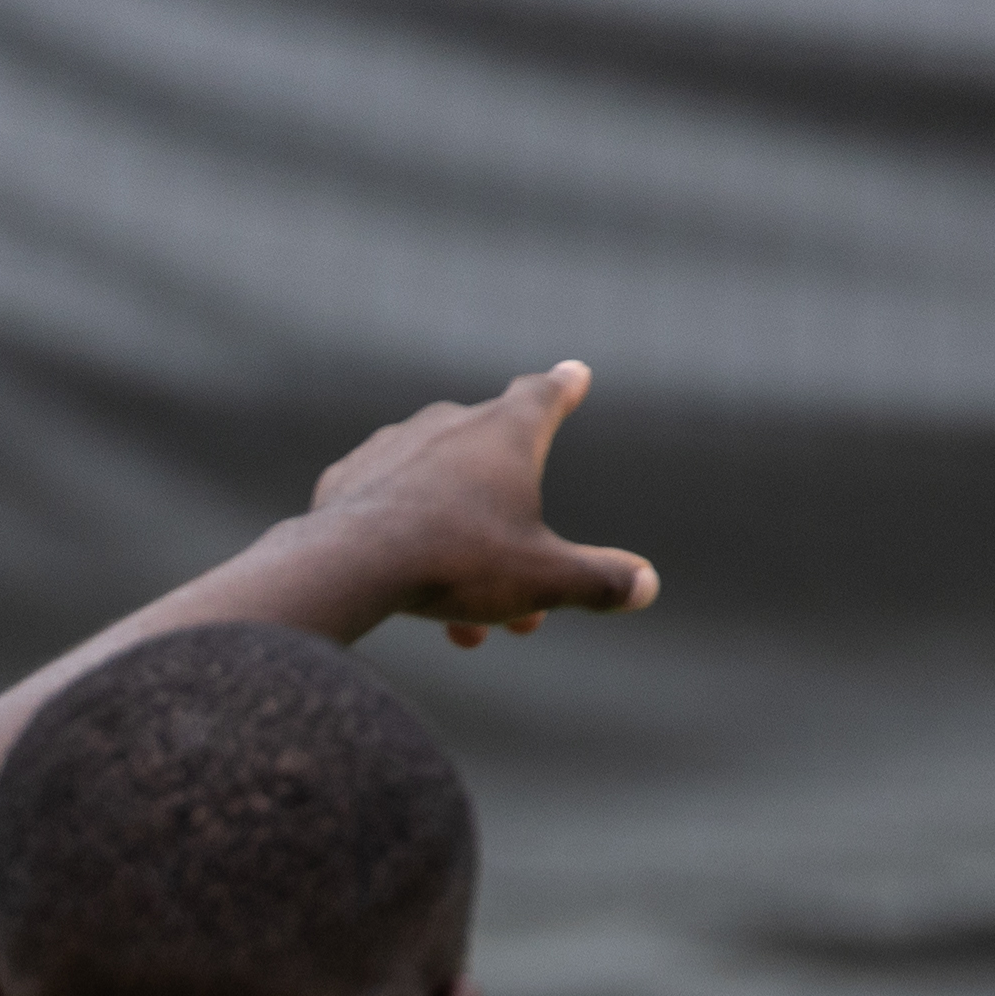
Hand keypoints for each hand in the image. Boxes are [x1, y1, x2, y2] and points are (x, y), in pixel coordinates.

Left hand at [305, 363, 658, 644]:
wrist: (350, 563)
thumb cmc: (458, 560)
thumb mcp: (542, 578)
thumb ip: (598, 580)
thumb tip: (646, 587)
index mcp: (506, 431)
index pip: (544, 395)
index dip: (564, 388)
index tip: (574, 374)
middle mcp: (449, 422)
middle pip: (494, 472)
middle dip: (512, 535)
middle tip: (522, 605)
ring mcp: (392, 446)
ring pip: (441, 501)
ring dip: (460, 554)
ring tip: (465, 620)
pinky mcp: (348, 477)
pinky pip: (389, 509)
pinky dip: (405, 542)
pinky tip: (402, 582)